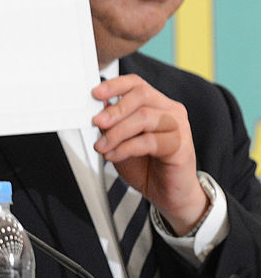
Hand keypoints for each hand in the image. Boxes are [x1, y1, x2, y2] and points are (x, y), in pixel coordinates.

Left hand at [92, 74, 207, 234]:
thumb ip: (111, 124)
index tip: (95, 93)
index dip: (115, 85)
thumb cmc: (147, 166)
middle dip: (114, 110)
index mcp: (156, 104)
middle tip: (96, 122)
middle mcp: (170, 111)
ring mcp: (178, 127)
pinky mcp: (181, 146)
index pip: (137, 84)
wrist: (167, 194)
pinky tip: (114, 155)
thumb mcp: (120, 141)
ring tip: (102, 146)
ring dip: (117, 132)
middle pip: (141, 96)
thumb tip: (97, 108)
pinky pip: (149, 141)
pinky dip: (125, 148)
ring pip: (144, 117)